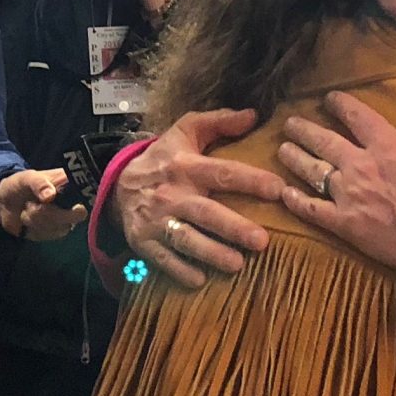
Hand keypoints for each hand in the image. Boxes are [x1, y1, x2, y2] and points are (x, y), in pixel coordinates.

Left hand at [0, 168, 84, 240]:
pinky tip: (28, 220)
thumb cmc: (20, 185)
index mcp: (71, 182)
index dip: (79, 198)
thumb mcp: (26, 178)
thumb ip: (38, 183)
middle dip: (50, 212)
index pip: (88, 191)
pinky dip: (34, 228)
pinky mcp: (56, 232)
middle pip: (78, 214)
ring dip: (37, 219)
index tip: (56, 199)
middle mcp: (74, 201)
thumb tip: (50, 195)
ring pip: (61, 227)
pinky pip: (50, 235)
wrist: (4, 204)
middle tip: (31, 204)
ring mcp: (66, 218)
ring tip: (28, 209)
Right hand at [113, 109, 286, 288]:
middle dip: (233, 227)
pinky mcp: (144, 243)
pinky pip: (163, 259)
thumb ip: (219, 122)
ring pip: (185, 239)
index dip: (250, 180)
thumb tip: (254, 114)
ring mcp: (156, 221)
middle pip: (205, 212)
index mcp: (186, 166)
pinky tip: (200, 280)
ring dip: (211, 253)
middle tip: (262, 241)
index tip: (278, 190)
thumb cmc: (164, 158)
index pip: (223, 172)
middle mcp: (172, 194)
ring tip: (236, 265)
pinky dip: (180, 271)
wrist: (118, 185)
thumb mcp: (185, 131)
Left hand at [276, 85, 395, 273]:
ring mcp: (351, 196)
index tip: (328, 99)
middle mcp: (363, 165)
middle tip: (289, 123)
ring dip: (295, 158)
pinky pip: (313, 210)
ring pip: (313, 171)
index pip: (357, 116)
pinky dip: (296, 201)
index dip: (340, 104)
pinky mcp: (348, 225)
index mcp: (389, 144)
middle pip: (325, 141)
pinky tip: (285, 194)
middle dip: (305, 129)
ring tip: (282, 149)